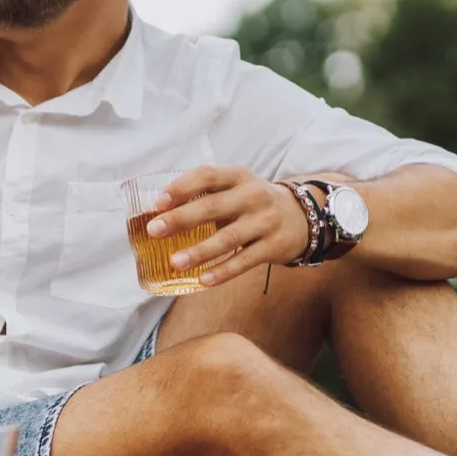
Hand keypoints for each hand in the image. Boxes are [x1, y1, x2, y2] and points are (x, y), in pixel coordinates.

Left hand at [147, 165, 313, 287]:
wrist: (302, 218)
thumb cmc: (252, 203)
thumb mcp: (236, 188)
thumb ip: (205, 196)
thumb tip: (160, 215)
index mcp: (238, 176)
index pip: (207, 175)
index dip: (181, 187)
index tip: (158, 202)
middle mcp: (253, 195)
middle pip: (213, 206)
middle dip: (181, 219)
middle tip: (155, 230)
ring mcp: (265, 221)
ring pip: (228, 238)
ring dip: (199, 251)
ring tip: (175, 262)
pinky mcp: (273, 246)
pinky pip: (244, 261)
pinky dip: (223, 271)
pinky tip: (203, 280)